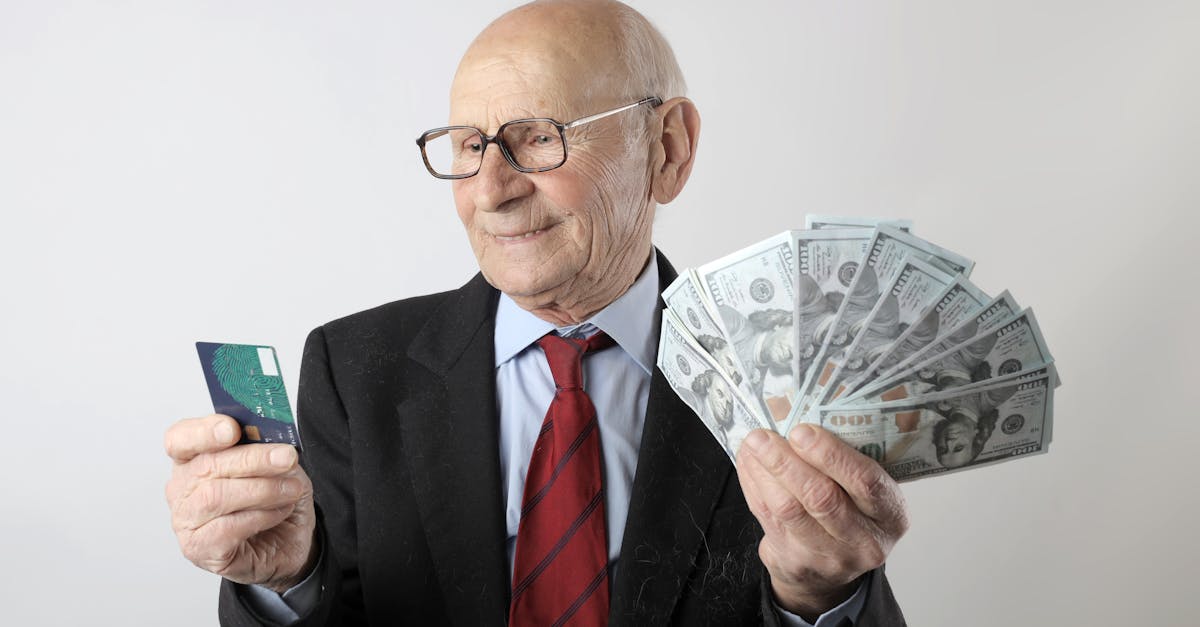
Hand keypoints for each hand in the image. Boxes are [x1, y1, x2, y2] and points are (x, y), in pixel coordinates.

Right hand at [164, 414, 317, 591]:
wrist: (290, 541)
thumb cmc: (276, 499)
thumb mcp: (279, 464)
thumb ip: (267, 446)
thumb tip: (269, 435)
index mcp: (194, 458)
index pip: (180, 438)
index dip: (203, 432)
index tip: (232, 429)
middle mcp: (182, 489)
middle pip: (206, 466)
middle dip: (252, 459)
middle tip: (287, 458)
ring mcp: (186, 521)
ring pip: (215, 497)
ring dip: (262, 490)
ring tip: (291, 490)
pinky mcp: (199, 549)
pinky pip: (226, 528)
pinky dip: (260, 516)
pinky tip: (279, 512)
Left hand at [736, 424, 908, 620]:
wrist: (830, 573)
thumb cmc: (850, 513)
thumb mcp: (865, 493)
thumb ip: (846, 462)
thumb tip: (802, 412)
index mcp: (891, 514)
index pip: (866, 482)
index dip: (832, 455)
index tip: (802, 431)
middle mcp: (866, 541)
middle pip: (822, 498)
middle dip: (787, 462)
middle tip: (764, 436)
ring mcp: (830, 558)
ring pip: (789, 510)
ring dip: (765, 472)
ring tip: (752, 444)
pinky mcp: (796, 563)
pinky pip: (768, 518)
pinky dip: (754, 486)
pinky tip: (748, 464)